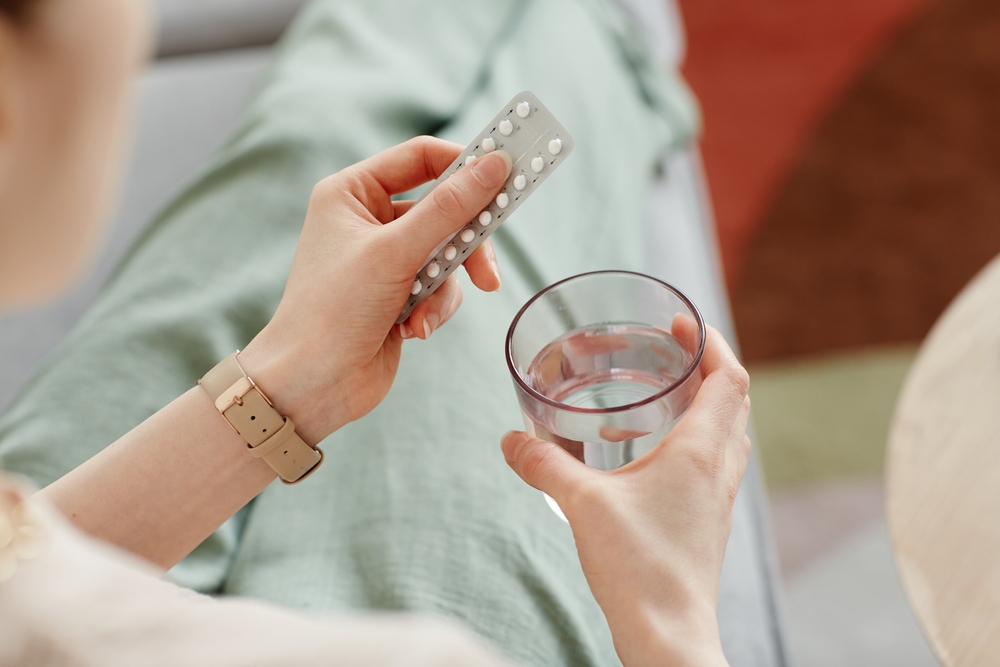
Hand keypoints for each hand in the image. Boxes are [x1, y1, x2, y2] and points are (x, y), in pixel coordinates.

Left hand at [240, 137, 511, 444]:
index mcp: (352, 192)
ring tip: (425, 314)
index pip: (421, 157)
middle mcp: (368, 219)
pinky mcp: (399, 293)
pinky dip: (435, 309)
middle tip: (487, 270)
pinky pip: (441, 287)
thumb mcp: (395, 252)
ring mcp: (385, 259)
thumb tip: (494, 166)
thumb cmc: (334, 310)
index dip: (465, 164)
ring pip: (449, 253)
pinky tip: (414, 331)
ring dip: (445, 288)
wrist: (313, 384)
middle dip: (464, 245)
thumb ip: (449, 208)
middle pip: (444, 209)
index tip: (506, 174)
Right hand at [500, 325, 750, 666]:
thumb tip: (511, 440)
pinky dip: (700, 440)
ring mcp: (719, 498)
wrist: (668, 633)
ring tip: (668, 393)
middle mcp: (719, 469)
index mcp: (701, 452)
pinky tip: (658, 454)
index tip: (681, 323)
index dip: (711, 342)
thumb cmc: (639, 568)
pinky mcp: (709, 522)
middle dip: (709, 366)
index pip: (729, 377)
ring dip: (709, 403)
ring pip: (730, 433)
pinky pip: (717, 463)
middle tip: (672, 350)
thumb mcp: (582, 504)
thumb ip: (544, 465)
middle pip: (735, 400)